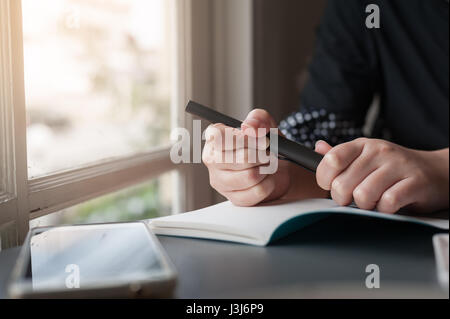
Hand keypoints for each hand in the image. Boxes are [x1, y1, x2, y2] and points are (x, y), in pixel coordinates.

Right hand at [202, 109, 290, 205]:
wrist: (277, 167)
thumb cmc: (265, 144)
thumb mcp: (265, 124)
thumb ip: (258, 119)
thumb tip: (249, 127)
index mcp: (214, 138)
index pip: (220, 137)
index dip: (244, 139)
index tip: (262, 139)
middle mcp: (212, 160)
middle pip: (239, 158)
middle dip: (262, 155)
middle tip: (269, 152)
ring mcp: (220, 181)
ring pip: (249, 177)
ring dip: (266, 169)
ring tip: (267, 164)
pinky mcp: (233, 198)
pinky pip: (257, 192)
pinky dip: (269, 184)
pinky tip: (266, 178)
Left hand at [315, 138, 448, 212]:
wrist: (437, 171)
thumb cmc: (394, 168)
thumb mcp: (366, 157)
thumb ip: (340, 156)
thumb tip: (318, 148)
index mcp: (362, 146)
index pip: (331, 160)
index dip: (324, 179)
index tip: (330, 186)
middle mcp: (379, 151)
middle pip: (342, 184)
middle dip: (344, 198)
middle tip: (354, 198)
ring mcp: (398, 165)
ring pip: (363, 195)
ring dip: (366, 205)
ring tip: (374, 201)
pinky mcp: (415, 182)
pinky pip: (388, 202)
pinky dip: (385, 209)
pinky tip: (390, 203)